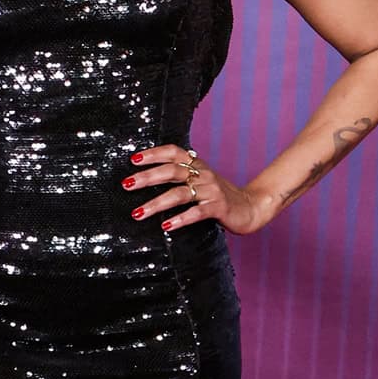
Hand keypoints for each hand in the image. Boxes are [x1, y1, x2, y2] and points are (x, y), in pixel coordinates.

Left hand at [123, 145, 267, 236]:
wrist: (251, 207)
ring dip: (156, 204)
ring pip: (179, 194)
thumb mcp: (199, 181)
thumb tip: (145, 178)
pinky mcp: (219, 208)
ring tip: (137, 213)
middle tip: (126, 185)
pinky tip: (166, 226)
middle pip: (172, 171)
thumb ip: (179, 177)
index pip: (174, 152)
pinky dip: (180, 219)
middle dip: (147, 178)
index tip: (133, 159)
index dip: (154, 153)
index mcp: (197, 165)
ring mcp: (211, 191)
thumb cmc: (218, 196)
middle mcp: (203, 174)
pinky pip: (197, 213)